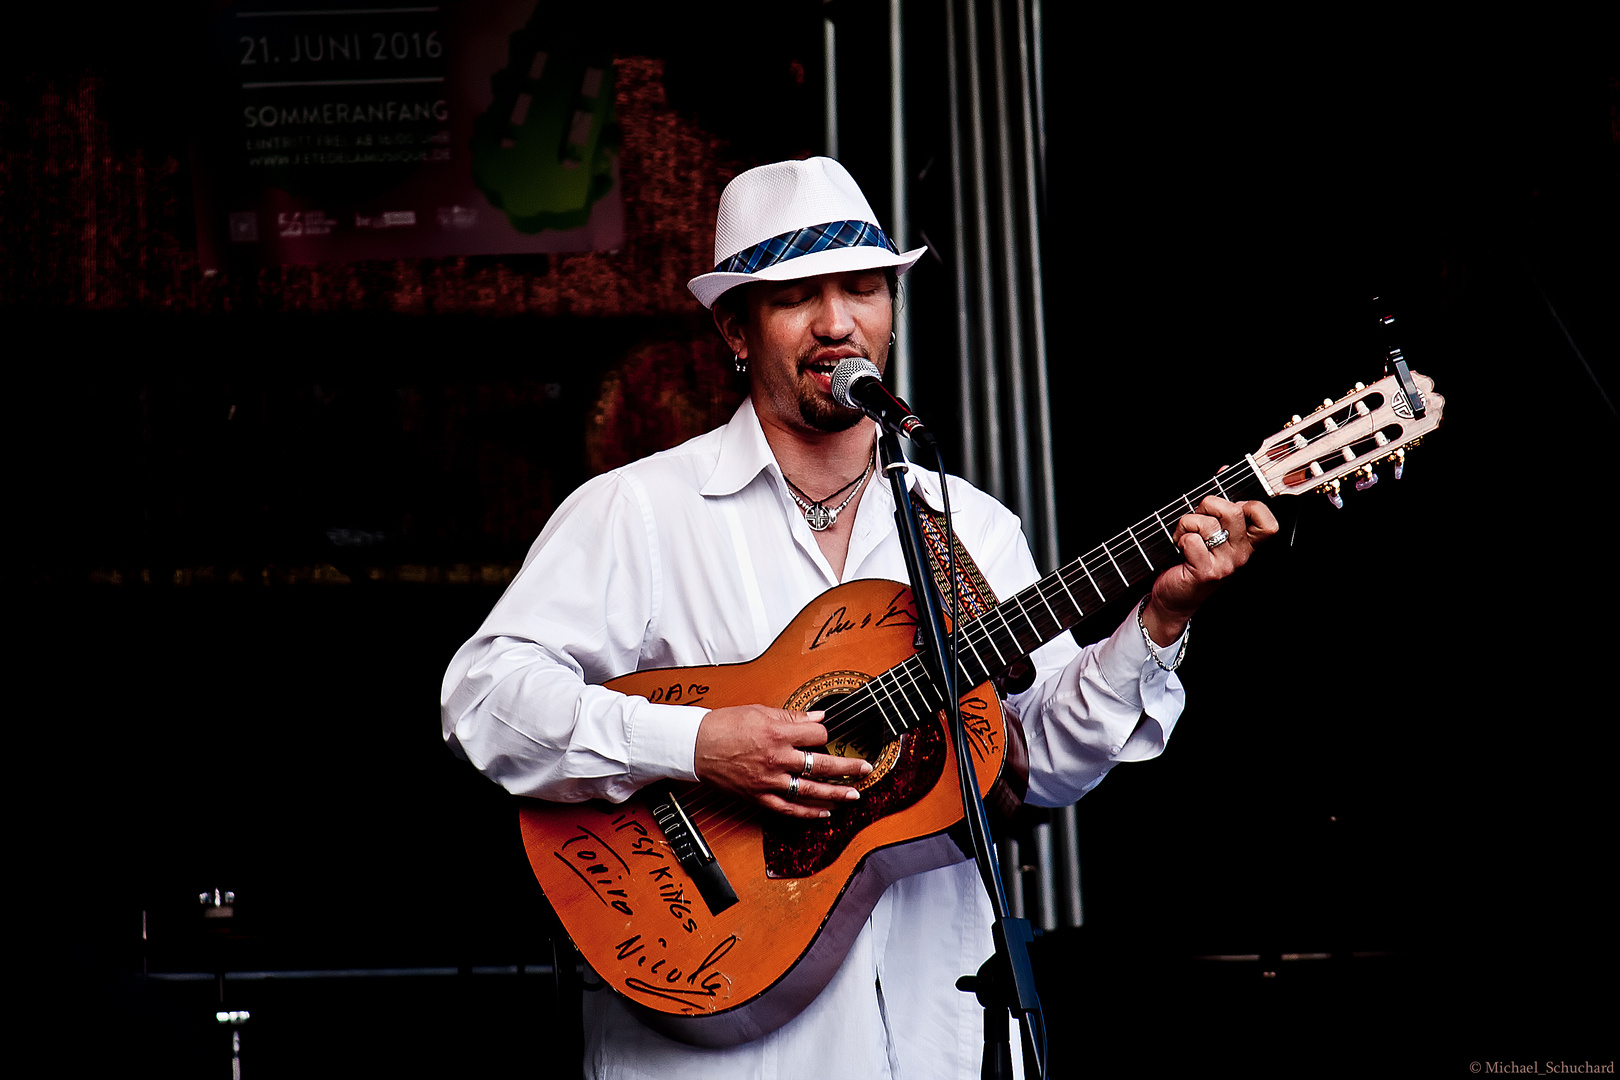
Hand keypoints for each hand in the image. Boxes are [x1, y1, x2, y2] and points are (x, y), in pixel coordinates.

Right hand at [694, 705, 872, 819]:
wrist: (695, 746)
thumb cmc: (724, 725)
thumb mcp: (759, 711)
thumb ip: (791, 716)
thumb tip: (818, 718)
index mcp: (777, 733)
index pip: (816, 735)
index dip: (825, 734)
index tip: (825, 735)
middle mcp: (776, 758)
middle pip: (821, 764)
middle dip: (847, 767)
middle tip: (865, 768)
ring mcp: (768, 781)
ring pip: (810, 791)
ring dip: (835, 793)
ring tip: (854, 794)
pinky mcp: (759, 797)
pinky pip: (789, 809)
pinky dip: (809, 813)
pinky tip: (825, 813)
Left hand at [1142, 494, 1277, 645]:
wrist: (1173, 597)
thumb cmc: (1190, 559)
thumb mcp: (1209, 528)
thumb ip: (1219, 502)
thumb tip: (1223, 470)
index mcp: (1246, 543)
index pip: (1268, 521)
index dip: (1251, 506)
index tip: (1232, 506)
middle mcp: (1240, 554)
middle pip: (1233, 511)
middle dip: (1206, 505)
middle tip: (1196, 520)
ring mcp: (1225, 564)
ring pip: (1207, 523)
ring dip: (1186, 524)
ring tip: (1183, 537)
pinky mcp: (1206, 572)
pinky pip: (1192, 540)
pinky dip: (1179, 538)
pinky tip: (1178, 550)